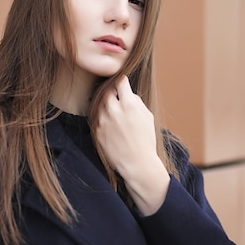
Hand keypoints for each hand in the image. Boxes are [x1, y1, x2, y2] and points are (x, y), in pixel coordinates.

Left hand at [94, 76, 169, 214]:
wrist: (137, 163)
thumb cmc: (146, 140)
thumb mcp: (147, 117)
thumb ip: (136, 101)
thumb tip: (128, 93)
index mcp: (129, 104)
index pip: (120, 82)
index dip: (122, 81)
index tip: (122, 83)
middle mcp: (114, 110)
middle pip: (107, 91)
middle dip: (112, 92)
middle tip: (116, 97)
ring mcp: (103, 120)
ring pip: (100, 103)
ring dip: (106, 105)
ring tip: (114, 113)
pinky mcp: (97, 130)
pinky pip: (97, 117)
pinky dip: (102, 117)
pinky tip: (110, 124)